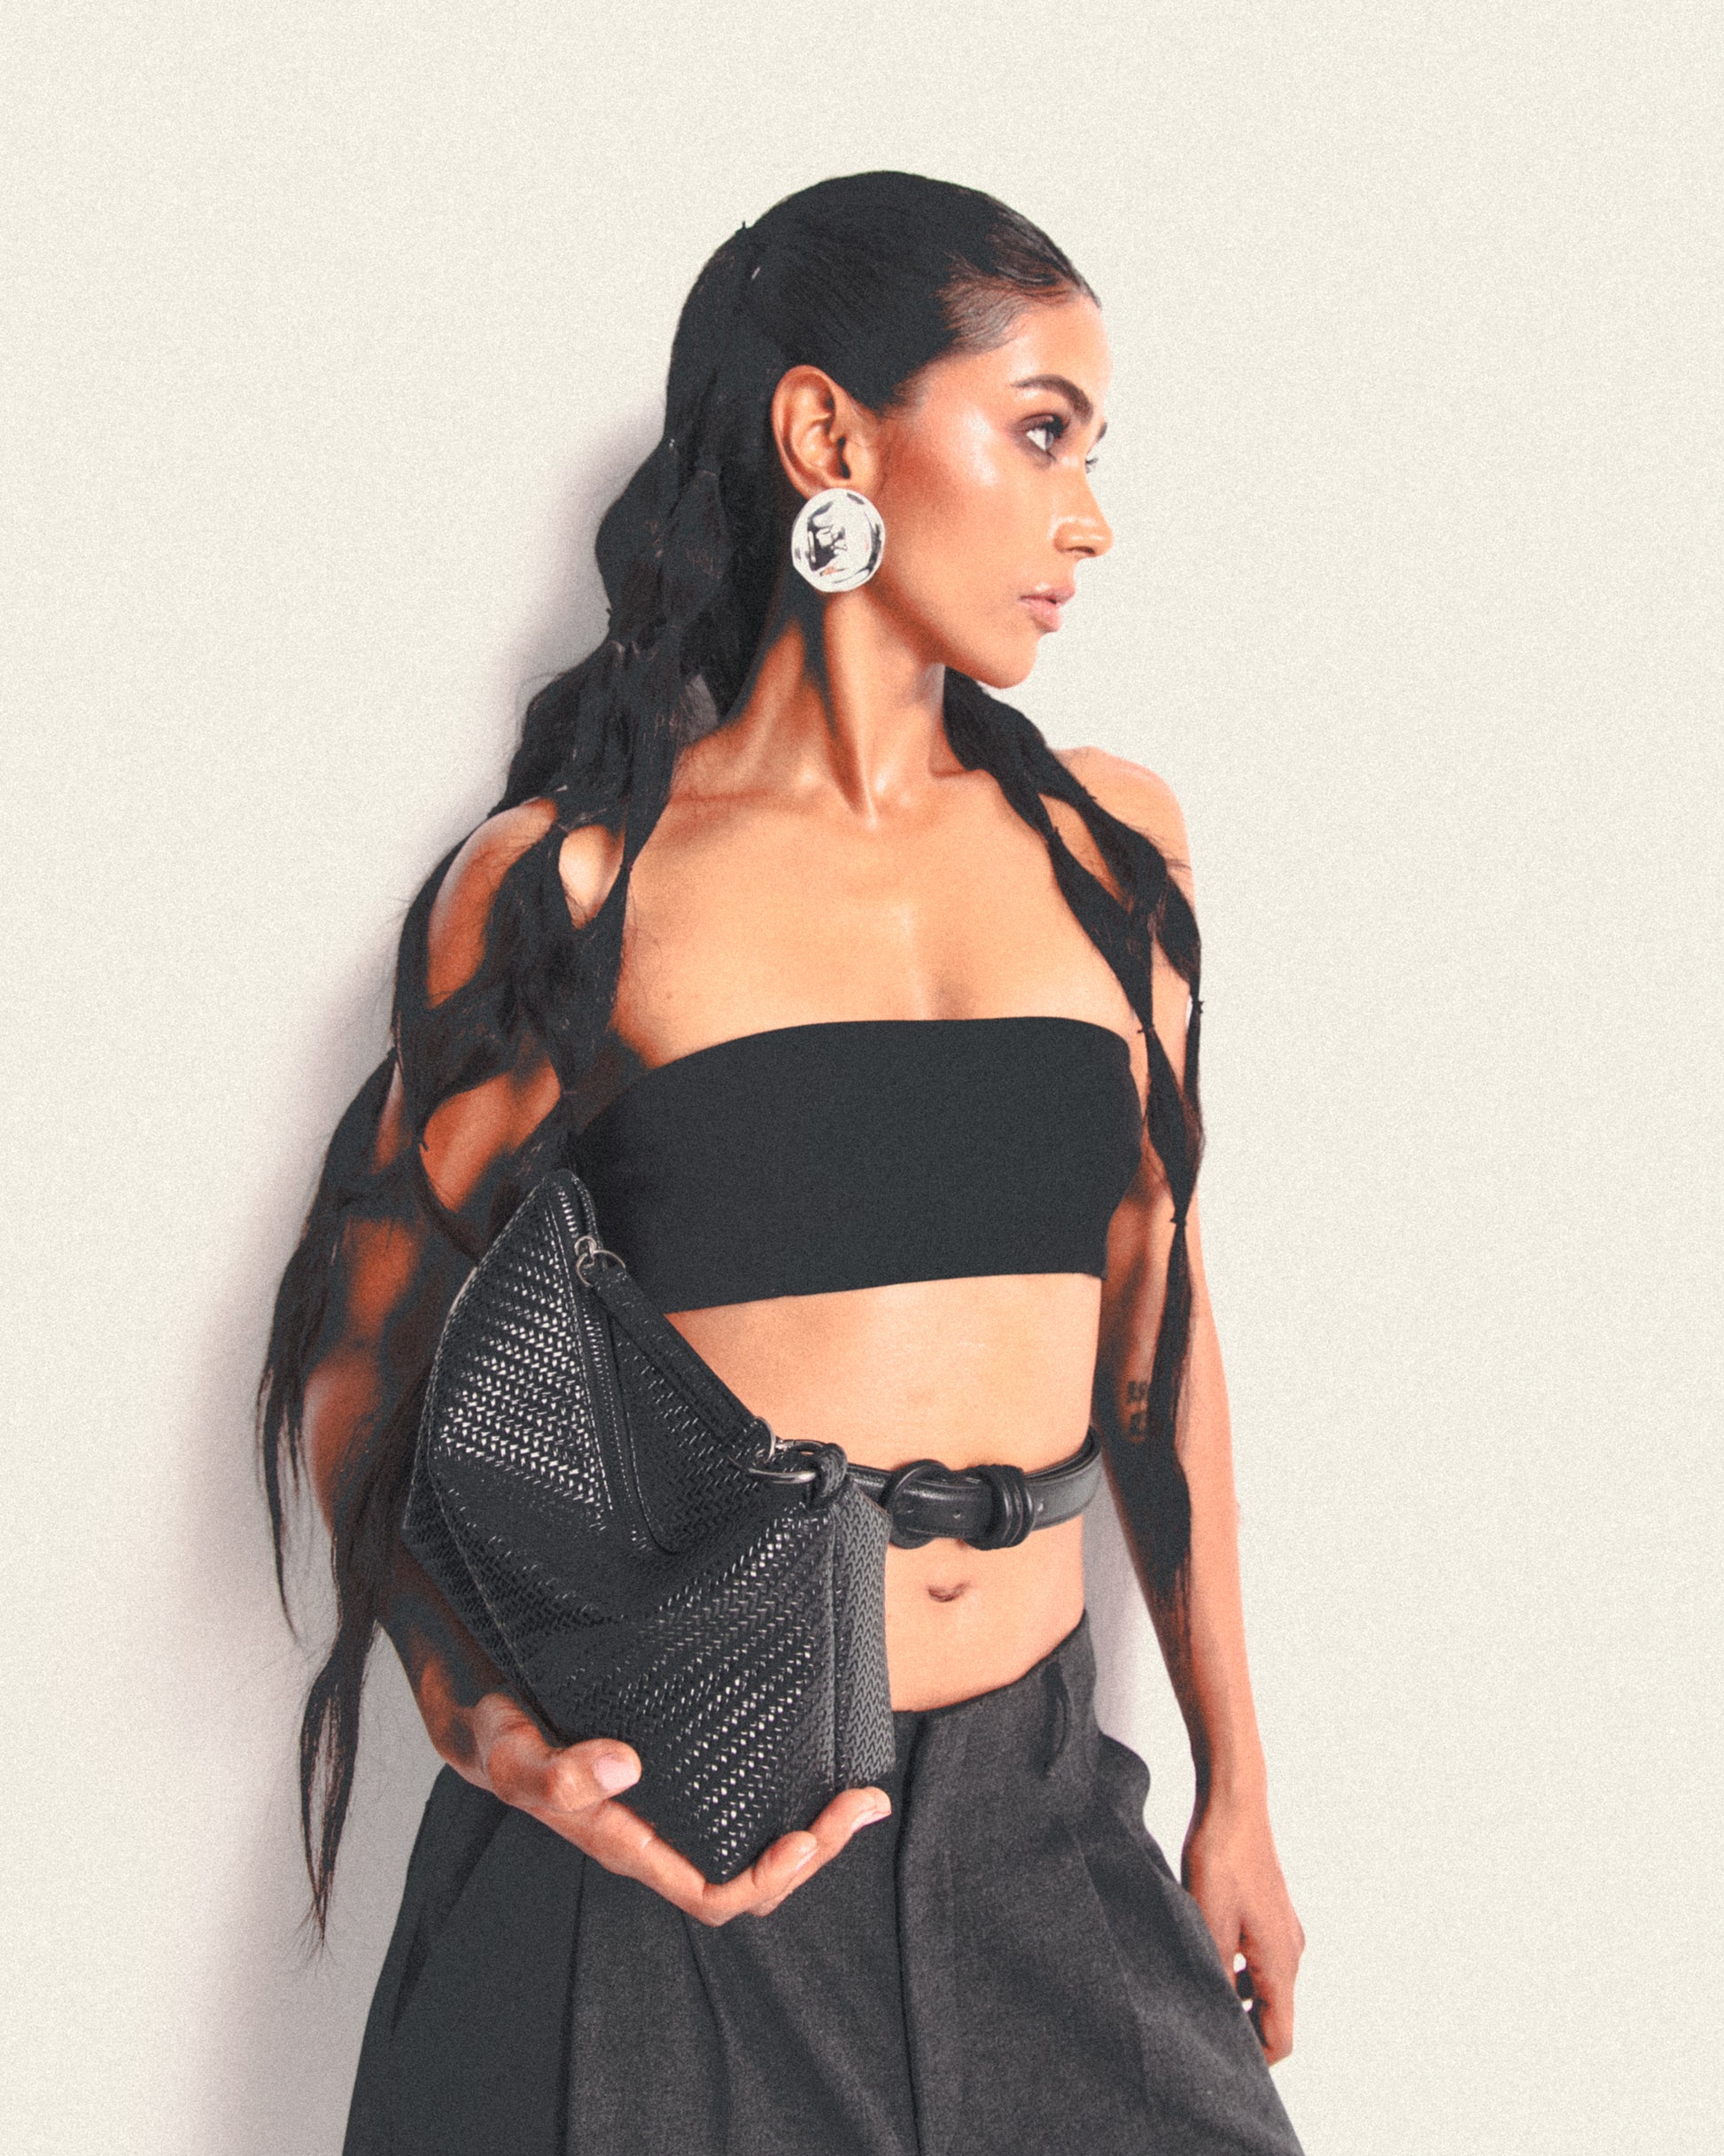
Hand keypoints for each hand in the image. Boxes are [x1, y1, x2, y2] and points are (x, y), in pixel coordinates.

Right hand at [467, 1692, 891, 1923]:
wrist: (483, 1715)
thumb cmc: (501, 1737)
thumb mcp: (518, 1753)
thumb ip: (561, 1772)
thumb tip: (628, 1765)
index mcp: (629, 1846)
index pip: (712, 1893)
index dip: (768, 1878)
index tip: (812, 1837)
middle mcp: (658, 1838)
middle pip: (750, 1880)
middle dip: (814, 1851)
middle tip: (864, 1803)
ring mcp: (670, 1813)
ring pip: (754, 1848)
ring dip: (813, 1830)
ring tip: (860, 1793)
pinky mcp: (676, 1778)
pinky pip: (742, 1809)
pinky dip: (785, 1798)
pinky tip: (814, 1767)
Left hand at [1181, 1797, 1304, 2061]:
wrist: (1234, 1804)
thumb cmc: (1221, 1860)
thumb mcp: (1208, 1923)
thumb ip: (1214, 1976)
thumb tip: (1212, 2019)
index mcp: (1280, 1964)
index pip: (1280, 2038)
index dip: (1255, 2061)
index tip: (1219, 2059)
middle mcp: (1291, 1952)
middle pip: (1275, 2015)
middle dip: (1244, 2030)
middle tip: (1201, 2028)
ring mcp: (1284, 1930)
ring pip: (1266, 1987)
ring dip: (1239, 2000)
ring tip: (1198, 1993)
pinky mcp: (1272, 1912)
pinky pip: (1261, 1959)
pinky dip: (1239, 1971)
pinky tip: (1208, 1954)